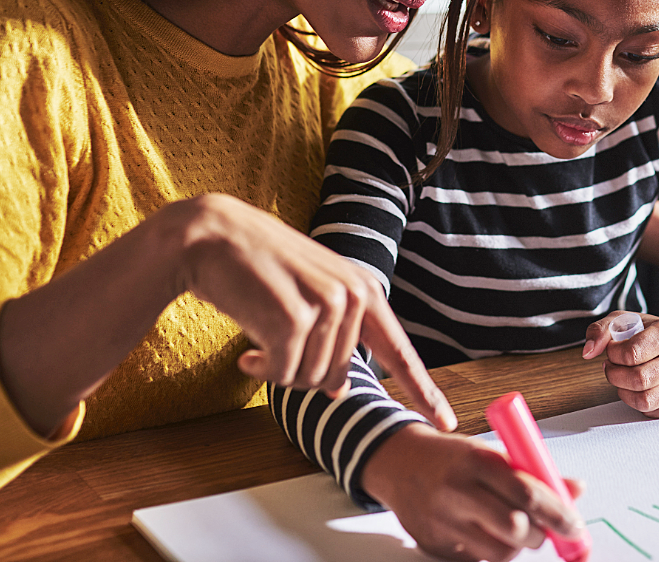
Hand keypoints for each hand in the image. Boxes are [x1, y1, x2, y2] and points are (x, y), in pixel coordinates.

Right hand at [174, 194, 455, 428]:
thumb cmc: (258, 270)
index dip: (423, 390)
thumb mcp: (310, 297)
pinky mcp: (294, 319)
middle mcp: (353, 296)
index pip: (398, 350)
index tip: (446, 422)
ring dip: (277, 369)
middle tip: (272, 345)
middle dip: (300, 372)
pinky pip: (281, 374)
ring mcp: (327, 306)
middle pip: (336, 377)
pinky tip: (246, 351)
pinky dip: (260, 370)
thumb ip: (334, 337)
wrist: (213, 237)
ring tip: (259, 337)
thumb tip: (339, 390)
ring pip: (309, 379)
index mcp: (364, 291)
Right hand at [361, 424, 585, 561]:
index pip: (527, 492)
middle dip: (539, 533)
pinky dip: (491, 550)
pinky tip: (484, 531)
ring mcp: (443, 521)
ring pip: (500, 552)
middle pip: (515, 527)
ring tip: (512, 527)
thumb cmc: (453, 457)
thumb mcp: (492, 453)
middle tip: (544, 528)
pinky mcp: (434, 546)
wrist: (398, 463)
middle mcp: (457, 491)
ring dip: (517, 545)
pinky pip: (478, 560)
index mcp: (476, 460)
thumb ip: (534, 472)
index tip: (575, 524)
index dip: (558, 513)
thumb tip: (576, 489)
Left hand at [583, 312, 658, 416]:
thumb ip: (600, 330)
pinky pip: (651, 411)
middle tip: (612, 366)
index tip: (612, 350)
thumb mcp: (624, 321)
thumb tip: (588, 352)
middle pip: (638, 379)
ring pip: (644, 400)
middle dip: (615, 375)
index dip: (613, 354)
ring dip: (623, 391)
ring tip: (622, 378)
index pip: (633, 352)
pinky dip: (636, 401)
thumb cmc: (648, 334)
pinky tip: (637, 388)